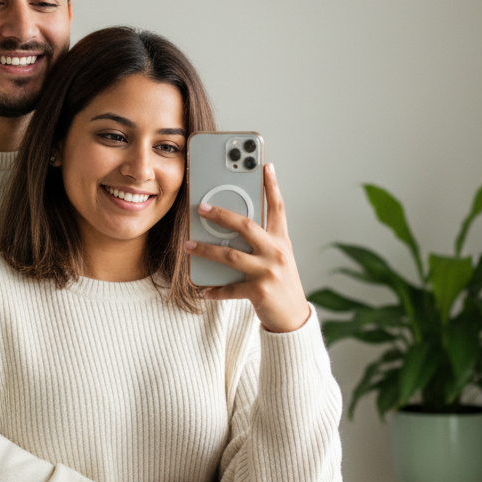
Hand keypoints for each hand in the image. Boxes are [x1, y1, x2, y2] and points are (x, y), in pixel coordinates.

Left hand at [185, 162, 310, 332]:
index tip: (264, 165)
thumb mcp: (278, 256)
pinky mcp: (259, 292)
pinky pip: (229, 288)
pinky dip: (212, 288)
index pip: (278, 207)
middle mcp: (277, 252)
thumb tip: (233, 223)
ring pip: (231, 255)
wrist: (293, 316)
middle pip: (247, 226)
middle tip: (201, 207)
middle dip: (221, 215)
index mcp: (282, 240)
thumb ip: (262, 239)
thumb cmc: (281, 281)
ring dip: (206, 249)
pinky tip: (200, 288)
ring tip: (189, 245)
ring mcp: (268, 272)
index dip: (272, 185)